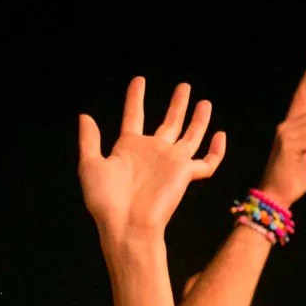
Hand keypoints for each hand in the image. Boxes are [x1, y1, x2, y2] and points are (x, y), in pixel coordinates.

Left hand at [78, 77, 225, 240]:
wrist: (126, 225)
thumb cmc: (106, 201)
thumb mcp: (90, 165)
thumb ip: (89, 140)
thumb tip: (84, 116)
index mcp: (130, 148)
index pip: (135, 115)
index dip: (136, 97)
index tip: (139, 80)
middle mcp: (153, 152)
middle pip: (169, 122)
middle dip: (177, 105)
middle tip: (184, 86)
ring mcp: (171, 162)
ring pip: (191, 136)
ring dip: (198, 120)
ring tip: (204, 102)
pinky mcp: (185, 174)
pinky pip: (208, 162)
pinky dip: (217, 151)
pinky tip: (220, 135)